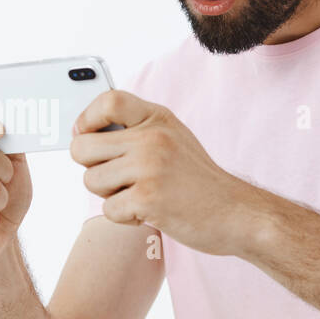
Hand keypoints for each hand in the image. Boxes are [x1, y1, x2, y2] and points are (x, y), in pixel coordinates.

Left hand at [71, 90, 258, 256]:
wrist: (237, 214)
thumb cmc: (197, 181)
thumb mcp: (172, 139)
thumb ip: (135, 131)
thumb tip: (82, 132)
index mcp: (157, 119)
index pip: (108, 100)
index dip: (86, 118)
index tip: (85, 134)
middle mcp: (152, 137)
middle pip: (82, 147)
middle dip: (91, 168)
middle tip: (116, 178)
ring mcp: (149, 167)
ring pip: (91, 181)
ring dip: (110, 196)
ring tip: (141, 196)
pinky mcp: (148, 198)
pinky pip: (108, 210)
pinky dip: (125, 218)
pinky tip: (150, 212)